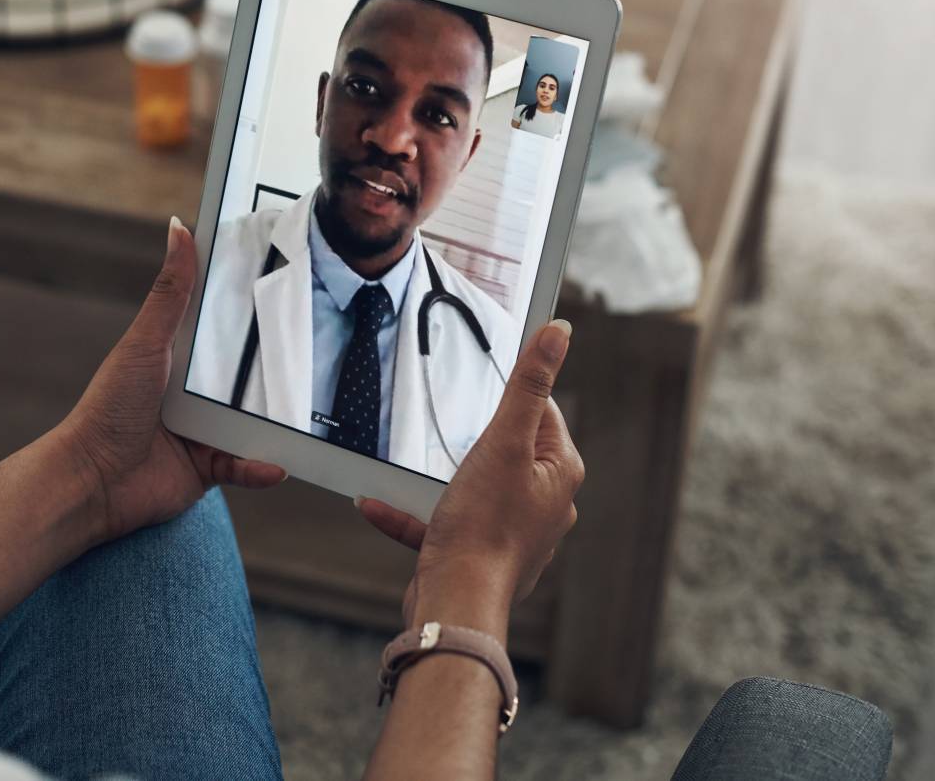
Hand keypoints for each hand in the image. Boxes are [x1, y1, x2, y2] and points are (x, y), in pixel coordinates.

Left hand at [59, 217, 287, 543]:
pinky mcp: (209, 467)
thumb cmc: (108, 408)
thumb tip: (178, 227)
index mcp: (180, 357)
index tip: (292, 289)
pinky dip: (261, 466)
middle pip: (247, 375)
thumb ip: (170, 292)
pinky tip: (276, 464)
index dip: (253, 310)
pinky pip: (246, 465)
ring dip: (277, 422)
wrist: (92, 481)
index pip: (223, 327)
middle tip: (319, 353)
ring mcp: (204, 430)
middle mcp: (195, 392)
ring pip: (254, 421)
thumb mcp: (145, 344)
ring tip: (310, 415)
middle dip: (278, 370)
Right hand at [356, 321, 583, 630]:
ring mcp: (511, 532)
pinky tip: (375, 504)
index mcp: (558, 474)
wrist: (457, 601)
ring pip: (473, 488)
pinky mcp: (477, 554)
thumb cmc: (484, 527)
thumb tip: (559, 332)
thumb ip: (527, 384)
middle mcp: (543, 504)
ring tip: (412, 466)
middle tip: (446, 428)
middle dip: (472, 438)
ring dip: (436, 477)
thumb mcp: (503, 441)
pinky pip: (442, 522)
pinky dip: (412, 512)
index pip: (544, 414)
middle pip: (509, 449)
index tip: (485, 385)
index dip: (513, 396)